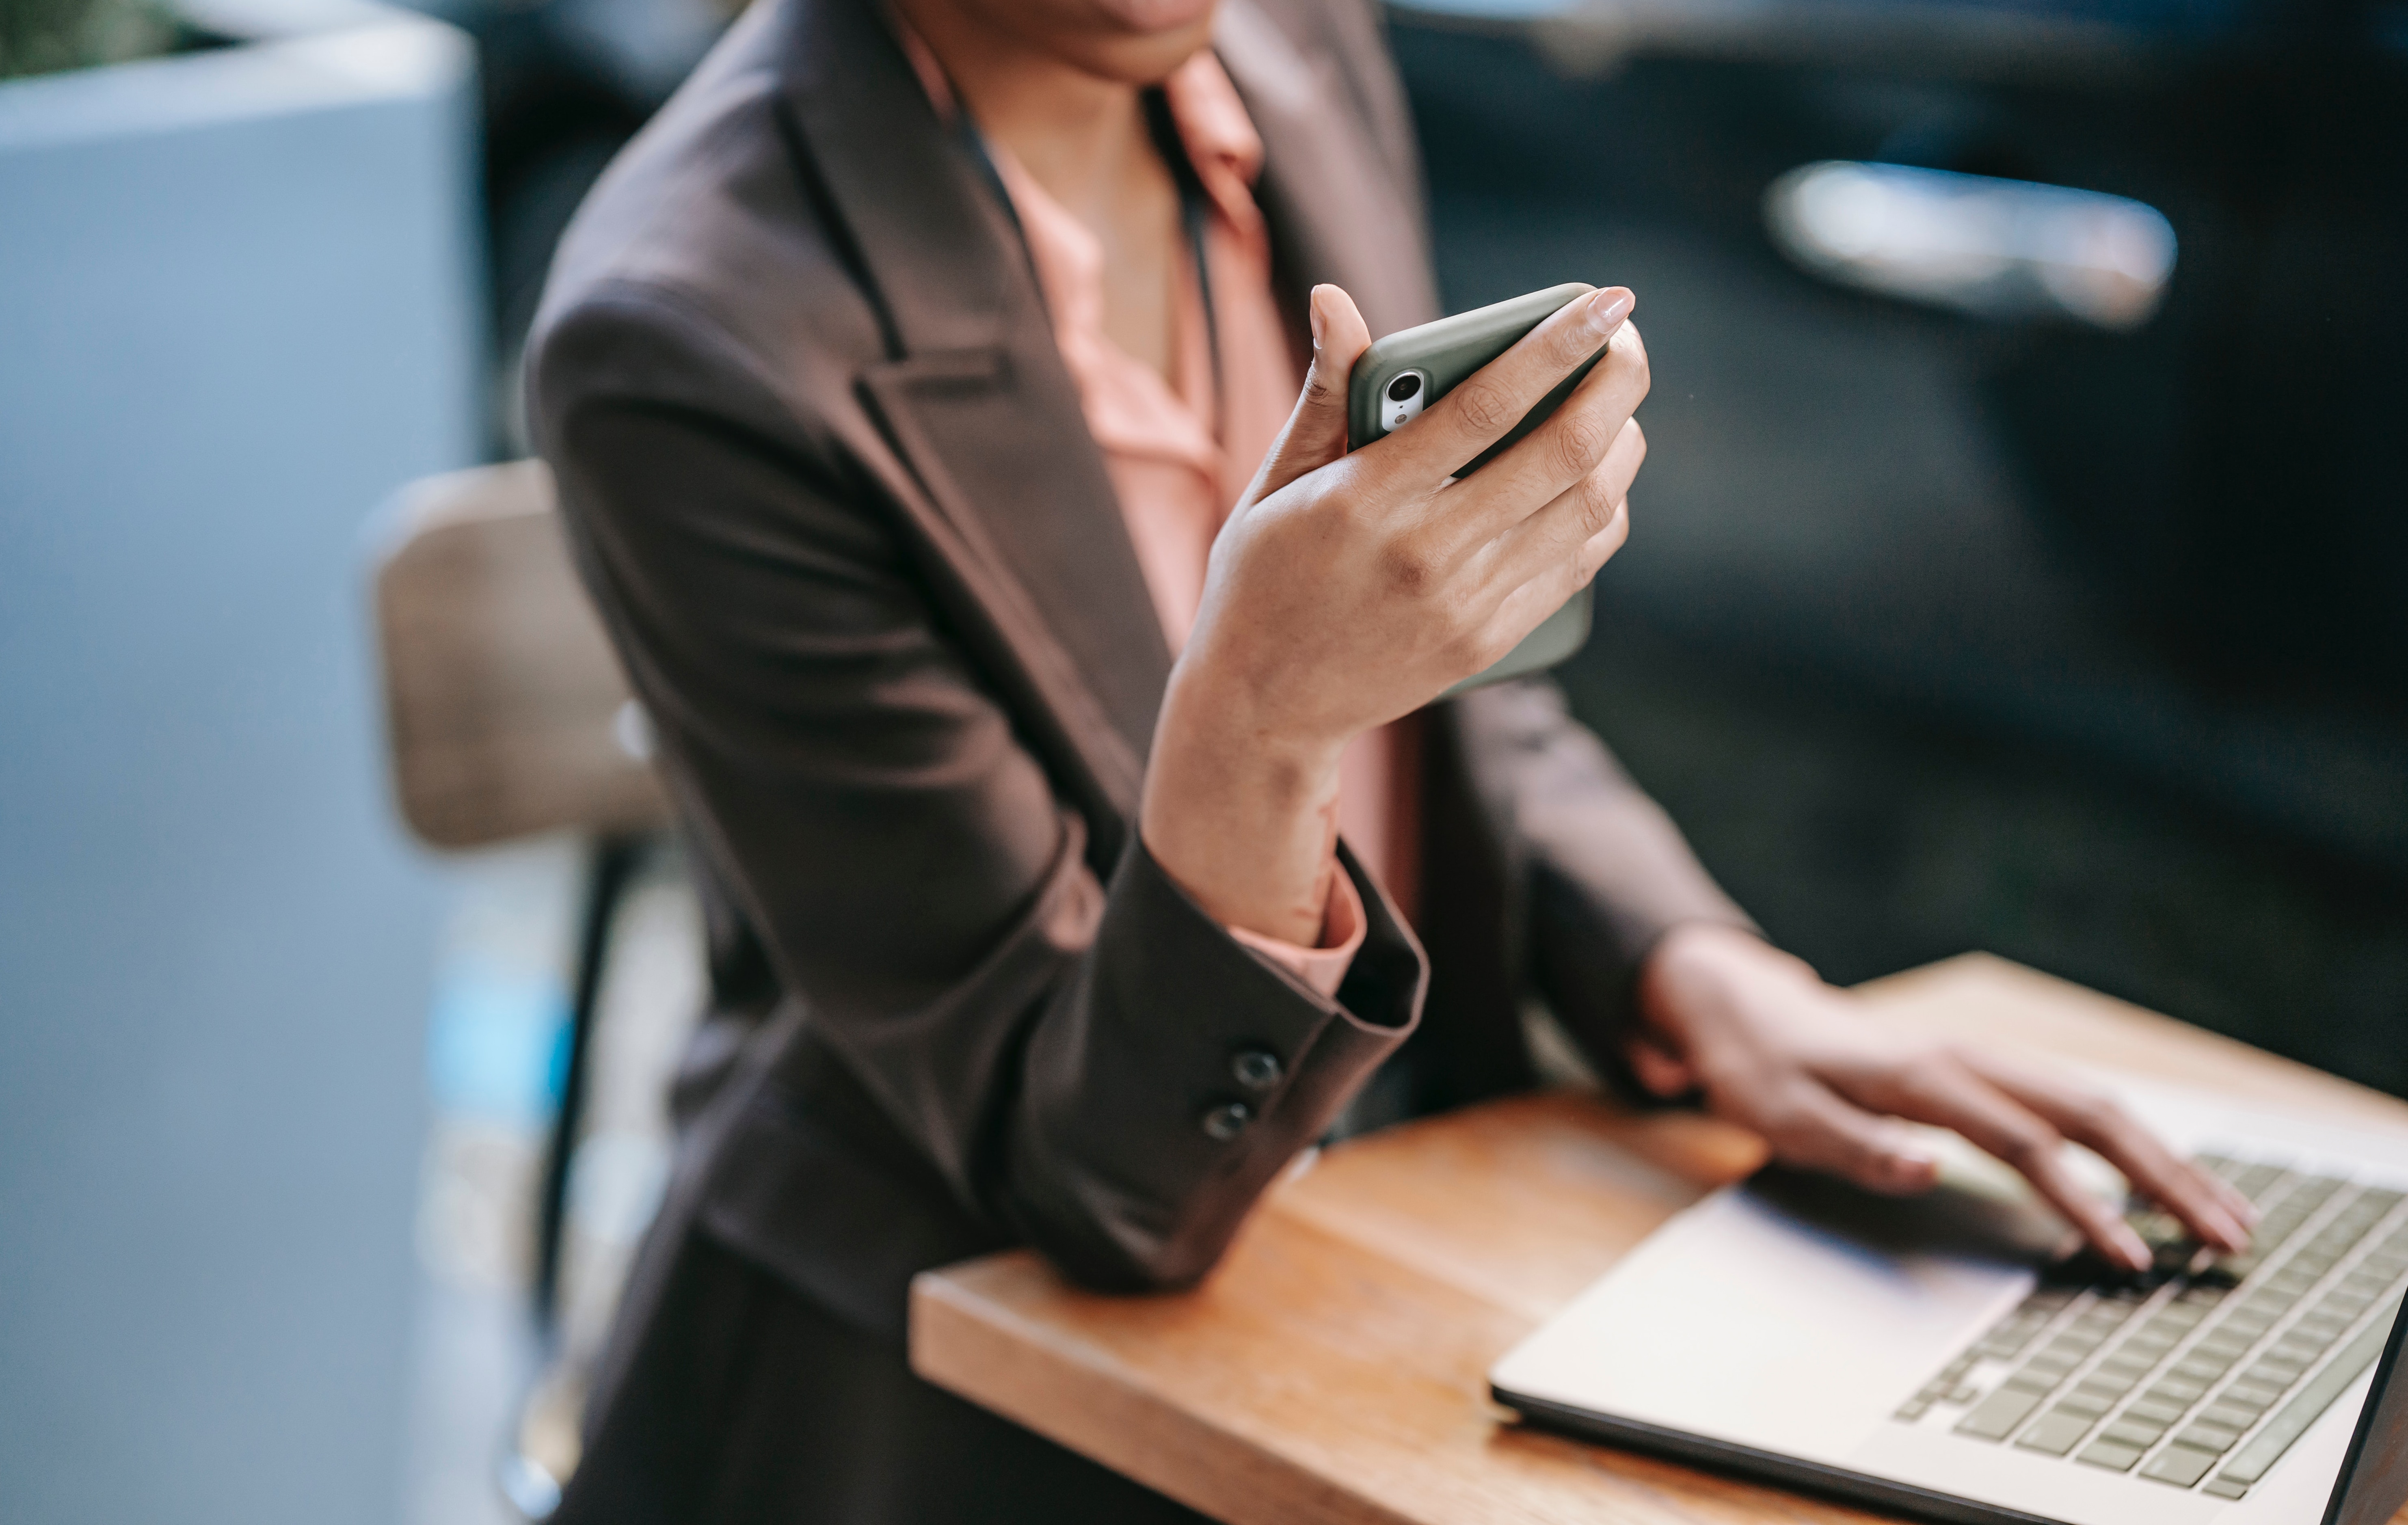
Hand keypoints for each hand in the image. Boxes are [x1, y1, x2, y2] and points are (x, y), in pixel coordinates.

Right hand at [1142, 283, 1646, 943]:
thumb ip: (1323, 393)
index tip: (1609, 301)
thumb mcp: (1275, 482)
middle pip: (1562, 455)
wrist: (1261, 707)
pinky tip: (1598, 481)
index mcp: (1367, 499)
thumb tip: (1333, 298)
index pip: (1487, 405)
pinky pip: (1574, 565)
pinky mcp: (1489, 640)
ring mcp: (1466, 603)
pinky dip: (1601, 513)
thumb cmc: (1261, 577)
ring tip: (1619, 410)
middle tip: (1631, 343)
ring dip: (1621, 447)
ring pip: (1585, 510)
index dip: (1558, 345)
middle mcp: (1427, 552)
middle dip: (1616, 386)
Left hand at [1633, 923, 2259, 1269]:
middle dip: (2167, 1177)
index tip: (2132, 1257)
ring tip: (2225, 1215)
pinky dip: (2128, 1140)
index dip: (2085, 1204)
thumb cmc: (1762, 1069)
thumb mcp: (1783, 1116)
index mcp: (1922, 1076)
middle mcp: (1966, 1058)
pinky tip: (2164, 1176)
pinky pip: (2071, 1102)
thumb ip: (1853, 1146)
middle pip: (2091, 1114)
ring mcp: (1981, 1059)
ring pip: (2096, 1103)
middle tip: (2228, 1238)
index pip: (2026, 1146)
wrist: (1746, 1007)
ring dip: (2163, 1158)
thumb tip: (1926, 1170)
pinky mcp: (1983, 1070)